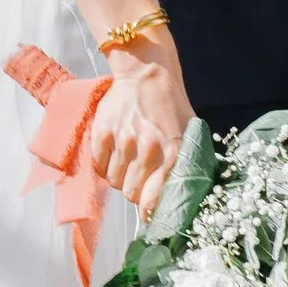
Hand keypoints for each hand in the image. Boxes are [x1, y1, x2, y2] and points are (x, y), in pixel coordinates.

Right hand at [90, 38, 191, 222]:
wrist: (147, 72)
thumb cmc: (171, 106)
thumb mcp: (188, 133)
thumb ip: (184, 164)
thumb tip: (176, 198)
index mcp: (172, 153)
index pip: (154, 200)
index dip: (150, 211)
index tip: (149, 214)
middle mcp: (148, 149)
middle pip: (131, 194)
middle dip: (135, 192)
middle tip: (139, 180)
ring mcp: (123, 140)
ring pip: (114, 181)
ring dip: (120, 178)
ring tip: (127, 162)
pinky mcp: (102, 132)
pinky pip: (98, 166)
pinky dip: (105, 165)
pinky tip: (114, 154)